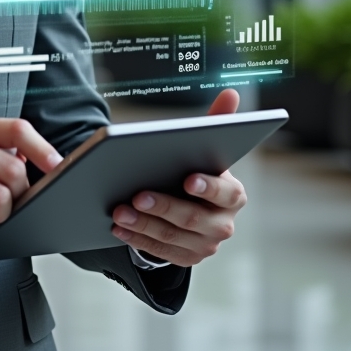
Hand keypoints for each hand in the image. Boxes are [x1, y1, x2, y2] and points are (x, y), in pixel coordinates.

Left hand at [110, 89, 246, 266]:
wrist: (192, 208)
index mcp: (233, 195)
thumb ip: (217, 121)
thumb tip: (230, 92)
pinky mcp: (186, 258)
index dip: (208, 187)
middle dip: (164, 207)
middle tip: (137, 195)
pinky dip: (137, 239)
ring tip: (118, 211)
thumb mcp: (206, 148)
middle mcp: (223, 224)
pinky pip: (159, 252)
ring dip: (143, 224)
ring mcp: (205, 245)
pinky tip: (117, 227)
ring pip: (172, 237)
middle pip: (193, 218)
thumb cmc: (196, 169)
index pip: (226, 193)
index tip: (187, 179)